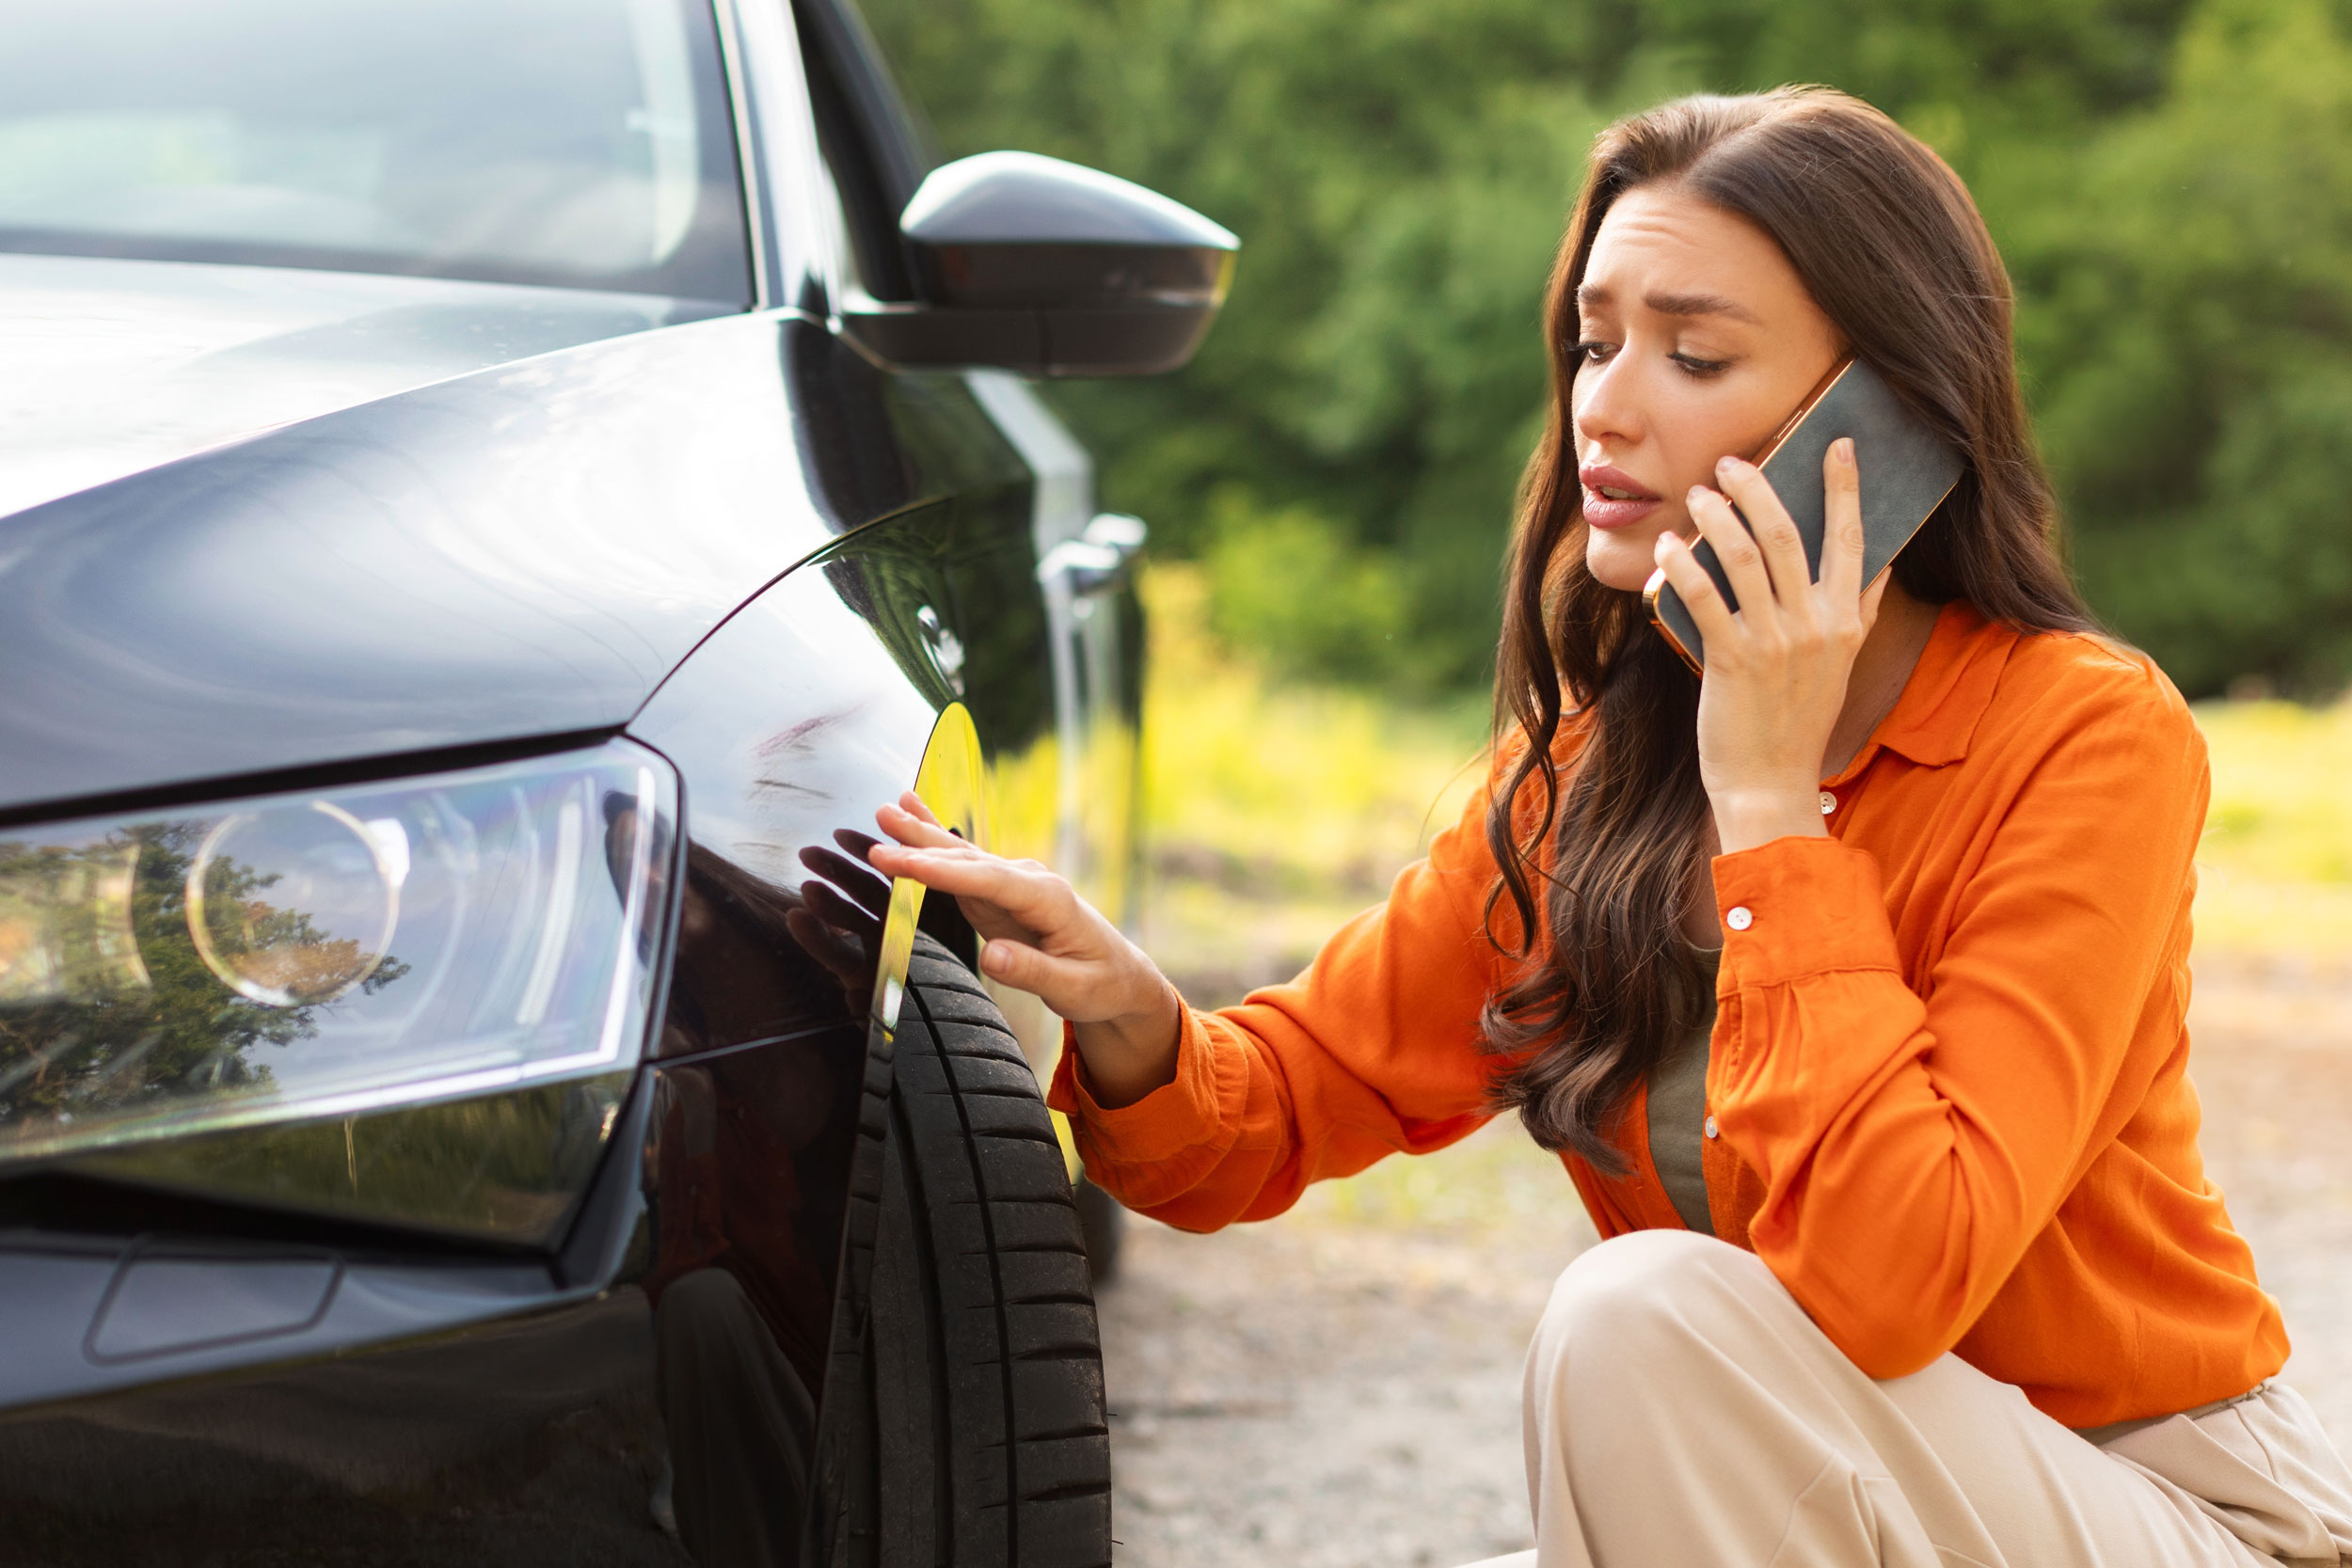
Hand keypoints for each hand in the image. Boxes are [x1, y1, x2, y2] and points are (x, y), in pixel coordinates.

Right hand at [864, 792, 1180, 1106]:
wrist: (1119, 974)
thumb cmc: (1101, 983)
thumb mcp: (1074, 989)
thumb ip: (1032, 972)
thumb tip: (992, 957)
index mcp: (1049, 899)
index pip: (989, 881)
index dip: (945, 872)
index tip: (906, 864)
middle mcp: (1029, 881)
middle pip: (969, 861)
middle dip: (922, 847)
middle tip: (878, 835)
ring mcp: (1013, 882)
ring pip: (961, 856)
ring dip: (922, 834)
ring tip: (885, 812)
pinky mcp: (999, 892)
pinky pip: (961, 864)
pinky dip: (933, 840)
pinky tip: (910, 811)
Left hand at [1651, 438, 1886, 853]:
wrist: (1769, 784)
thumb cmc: (1798, 720)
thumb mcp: (1841, 664)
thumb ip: (1861, 610)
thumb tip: (1884, 563)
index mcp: (1844, 621)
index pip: (1853, 539)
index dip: (1846, 488)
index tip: (1840, 445)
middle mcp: (1815, 626)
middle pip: (1788, 536)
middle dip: (1759, 489)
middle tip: (1732, 462)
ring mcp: (1774, 643)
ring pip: (1745, 558)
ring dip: (1717, 517)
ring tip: (1697, 494)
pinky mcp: (1731, 661)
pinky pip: (1704, 599)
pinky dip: (1684, 566)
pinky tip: (1668, 546)